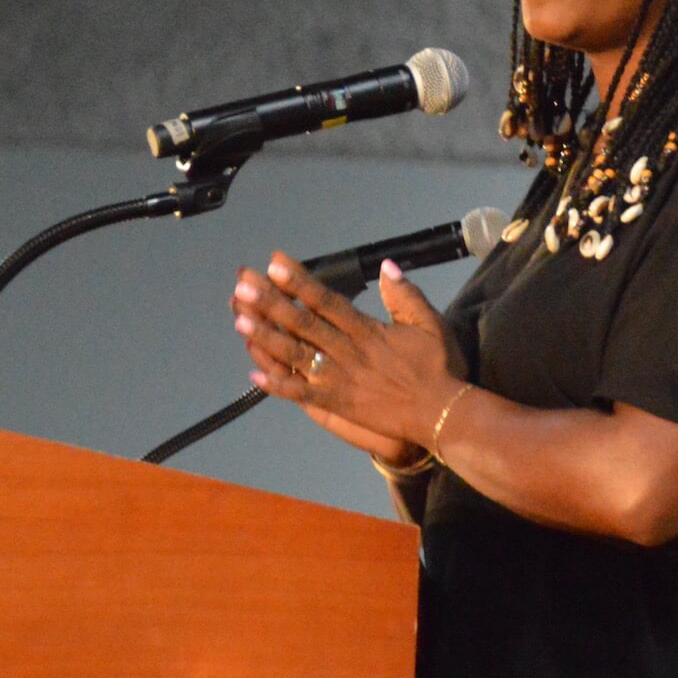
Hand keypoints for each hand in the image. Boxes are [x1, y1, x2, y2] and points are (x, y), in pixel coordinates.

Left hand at [231, 252, 468, 460]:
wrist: (438, 413)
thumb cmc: (434, 367)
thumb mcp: (429, 324)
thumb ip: (405, 295)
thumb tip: (385, 266)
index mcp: (366, 331)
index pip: (326, 300)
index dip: (299, 282)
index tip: (275, 264)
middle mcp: (346, 352)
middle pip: (302, 324)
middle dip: (271, 303)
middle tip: (243, 285)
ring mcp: (338, 379)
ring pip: (295, 355)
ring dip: (266, 337)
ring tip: (239, 320)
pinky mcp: (336, 404)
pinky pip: (302, 394)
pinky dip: (278, 385)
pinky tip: (254, 374)